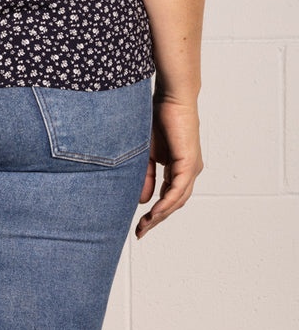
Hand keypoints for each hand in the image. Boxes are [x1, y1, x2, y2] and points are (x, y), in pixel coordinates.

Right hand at [135, 97, 202, 238]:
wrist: (171, 97)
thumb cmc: (159, 118)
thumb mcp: (147, 153)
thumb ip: (146, 176)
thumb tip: (145, 201)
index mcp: (179, 168)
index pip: (168, 196)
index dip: (154, 212)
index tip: (139, 224)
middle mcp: (188, 171)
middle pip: (174, 203)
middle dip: (156, 219)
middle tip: (140, 231)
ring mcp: (191, 168)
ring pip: (178, 200)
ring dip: (161, 215)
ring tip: (145, 225)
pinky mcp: (189, 163)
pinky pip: (178, 189)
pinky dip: (167, 203)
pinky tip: (155, 212)